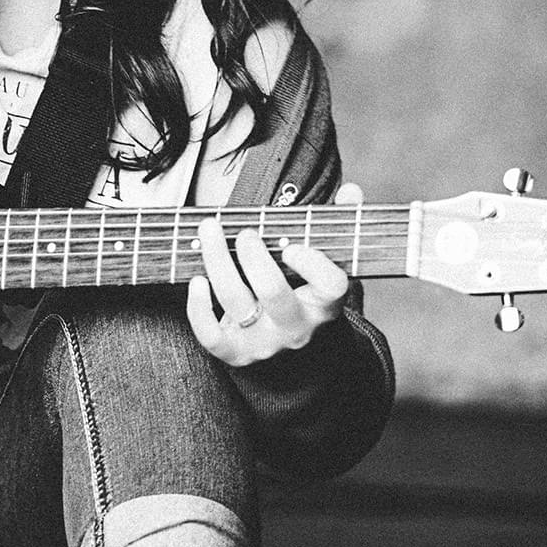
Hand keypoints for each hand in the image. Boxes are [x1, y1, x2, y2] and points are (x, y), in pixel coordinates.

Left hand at [185, 184, 360, 366]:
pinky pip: (211, 337)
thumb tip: (350, 190)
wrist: (297, 357)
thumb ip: (342, 227)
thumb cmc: (306, 298)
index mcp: (325, 304)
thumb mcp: (327, 268)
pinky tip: (196, 280)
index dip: (313, 265)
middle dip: (254, 258)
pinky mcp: (235, 353)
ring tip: (210, 230)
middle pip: (273, 292)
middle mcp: (296, 326)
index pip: (331, 286)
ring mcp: (264, 342)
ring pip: (235, 302)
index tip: (292, 246)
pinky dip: (198, 309)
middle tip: (245, 233)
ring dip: (217, 261)